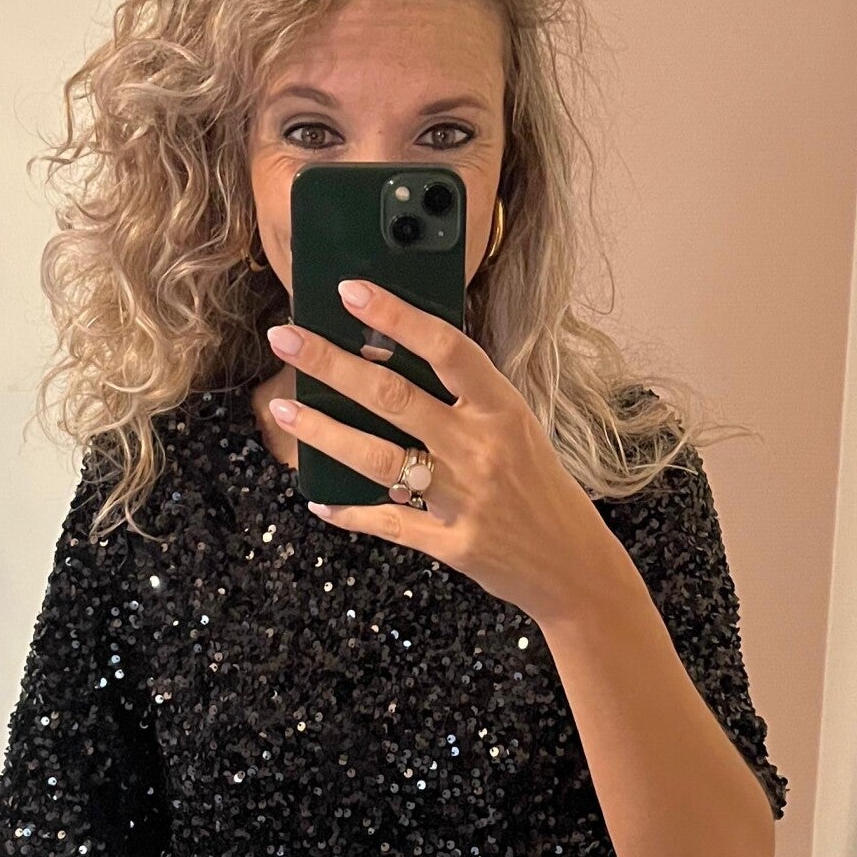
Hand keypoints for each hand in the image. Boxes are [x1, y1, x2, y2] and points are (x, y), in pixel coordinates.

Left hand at [263, 281, 611, 625]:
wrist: (573, 565)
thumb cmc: (540, 487)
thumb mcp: (516, 429)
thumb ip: (464, 400)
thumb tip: (386, 362)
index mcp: (503, 409)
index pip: (446, 348)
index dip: (396, 316)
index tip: (350, 291)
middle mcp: (481, 448)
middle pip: (393, 396)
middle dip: (330, 364)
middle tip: (285, 337)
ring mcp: (463, 498)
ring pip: (378, 458)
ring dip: (322, 432)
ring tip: (283, 408)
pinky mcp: (451, 543)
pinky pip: (389, 522)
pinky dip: (349, 511)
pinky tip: (318, 497)